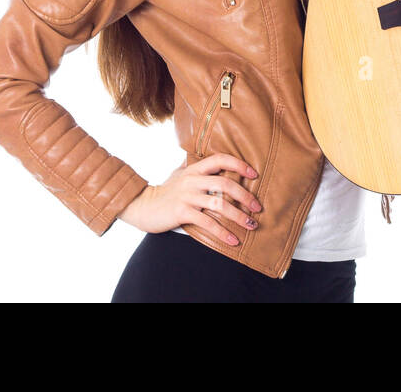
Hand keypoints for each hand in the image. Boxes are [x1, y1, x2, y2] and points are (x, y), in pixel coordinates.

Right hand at [117, 153, 262, 246]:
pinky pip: (207, 223)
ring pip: (219, 204)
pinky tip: (233, 240)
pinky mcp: (182, 212)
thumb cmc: (165, 191)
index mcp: (194, 169)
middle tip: (257, 207)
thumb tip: (216, 162)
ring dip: (238, 216)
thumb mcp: (180, 174)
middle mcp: (192, 180)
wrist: (142, 206)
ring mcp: (187, 196)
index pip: (220, 159)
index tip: (254, 173)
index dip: (239, 164)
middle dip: (245, 196)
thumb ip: (197, 168)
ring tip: (251, 225)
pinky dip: (223, 233)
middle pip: (225, 183)